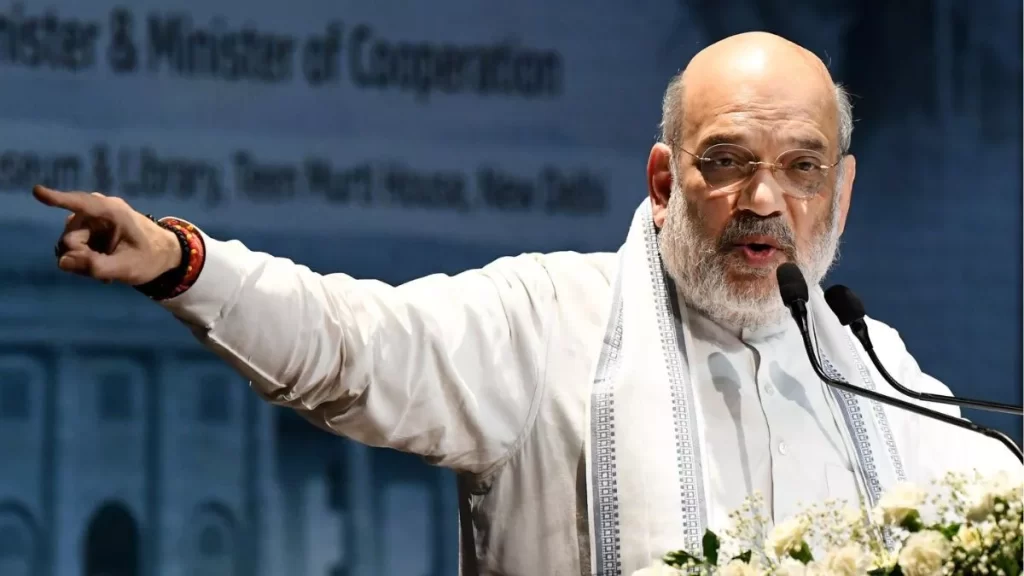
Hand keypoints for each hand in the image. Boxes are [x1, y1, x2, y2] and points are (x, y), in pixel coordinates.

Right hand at [33, 185, 181, 284]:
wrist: (163, 254)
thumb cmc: (150, 257)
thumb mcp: (128, 268)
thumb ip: (96, 266)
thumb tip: (62, 262)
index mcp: (112, 211)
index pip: (80, 203)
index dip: (57, 198)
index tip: (36, 191)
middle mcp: (96, 211)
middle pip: (70, 240)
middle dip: (82, 258)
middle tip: (106, 269)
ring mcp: (88, 220)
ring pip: (68, 246)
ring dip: (83, 262)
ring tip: (108, 269)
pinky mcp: (85, 229)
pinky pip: (71, 249)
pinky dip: (84, 261)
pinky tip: (103, 266)